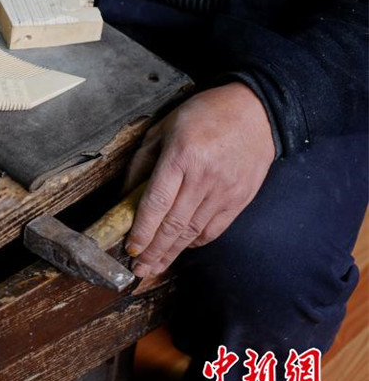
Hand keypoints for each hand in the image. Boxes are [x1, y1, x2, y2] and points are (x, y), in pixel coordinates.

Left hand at [124, 83, 275, 276]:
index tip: (130, 248)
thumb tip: (126, 196)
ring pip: (193, 232)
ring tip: (155, 267)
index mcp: (181, 157)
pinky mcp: (240, 198)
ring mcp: (224, 191)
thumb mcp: (163, 128)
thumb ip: (142, 162)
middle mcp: (203, 177)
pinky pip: (214, 229)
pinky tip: (182, 248)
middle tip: (138, 269)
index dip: (142, 230)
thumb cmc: (203, 115)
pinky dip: (196, 242)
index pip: (156, 203)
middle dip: (153, 252)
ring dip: (172, 253)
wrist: (255, 110)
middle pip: (173, 225)